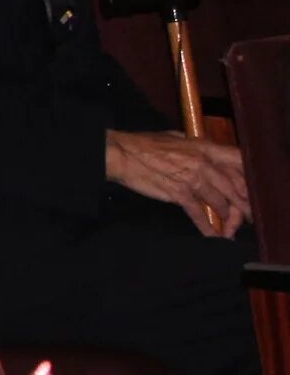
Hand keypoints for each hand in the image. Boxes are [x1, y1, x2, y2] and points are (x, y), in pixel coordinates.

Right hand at [107, 130, 247, 237]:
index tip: (252, 190)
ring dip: (227, 218)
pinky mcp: (180, 194)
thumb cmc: (145, 144)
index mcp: (204, 147)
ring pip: (221, 203)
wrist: (122, 154)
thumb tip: (207, 153)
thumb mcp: (175, 138)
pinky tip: (213, 236)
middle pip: (236, 188)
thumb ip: (195, 147)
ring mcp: (193, 179)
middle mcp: (203, 163)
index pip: (239, 161)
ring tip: (229, 227)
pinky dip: (208, 228)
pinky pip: (200, 215)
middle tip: (249, 217)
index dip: (249, 178)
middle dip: (244, 206)